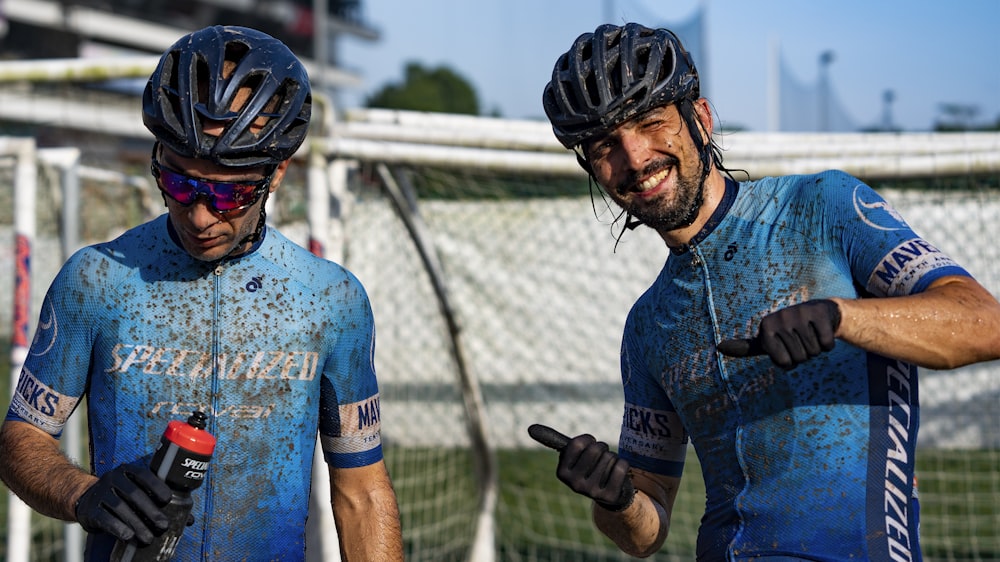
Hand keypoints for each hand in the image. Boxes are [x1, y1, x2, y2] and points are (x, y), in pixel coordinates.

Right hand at [74, 463, 171, 543]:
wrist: (85, 499)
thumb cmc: (120, 496)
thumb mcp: (137, 493)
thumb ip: (158, 502)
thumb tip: (188, 519)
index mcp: (128, 471)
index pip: (144, 475)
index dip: (157, 486)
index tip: (168, 500)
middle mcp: (113, 478)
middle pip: (134, 494)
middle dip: (150, 511)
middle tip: (164, 525)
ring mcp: (100, 493)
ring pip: (120, 508)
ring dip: (136, 524)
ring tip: (148, 538)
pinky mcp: (90, 509)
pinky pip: (105, 518)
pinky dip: (118, 528)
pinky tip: (128, 537)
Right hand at [528, 424, 634, 511]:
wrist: (608, 494)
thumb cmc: (588, 466)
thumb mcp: (572, 455)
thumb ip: (553, 440)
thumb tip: (529, 428)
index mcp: (562, 473)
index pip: (578, 443)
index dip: (588, 439)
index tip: (589, 445)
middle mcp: (574, 485)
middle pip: (596, 449)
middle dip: (602, 448)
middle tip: (600, 458)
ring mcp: (592, 492)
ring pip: (610, 456)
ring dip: (612, 457)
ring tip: (607, 468)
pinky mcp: (609, 496)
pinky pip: (621, 467)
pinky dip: (622, 465)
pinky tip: (617, 474)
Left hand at [718, 299, 840, 368]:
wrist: (819, 312)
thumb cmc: (789, 331)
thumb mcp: (766, 339)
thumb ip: (745, 347)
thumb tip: (718, 348)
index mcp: (765, 327)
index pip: (784, 364)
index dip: (790, 361)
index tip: (788, 346)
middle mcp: (780, 318)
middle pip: (800, 358)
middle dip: (804, 355)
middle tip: (802, 339)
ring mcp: (799, 314)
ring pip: (814, 352)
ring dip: (816, 349)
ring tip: (810, 334)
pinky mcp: (819, 314)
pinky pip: (827, 344)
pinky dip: (828, 343)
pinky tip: (822, 331)